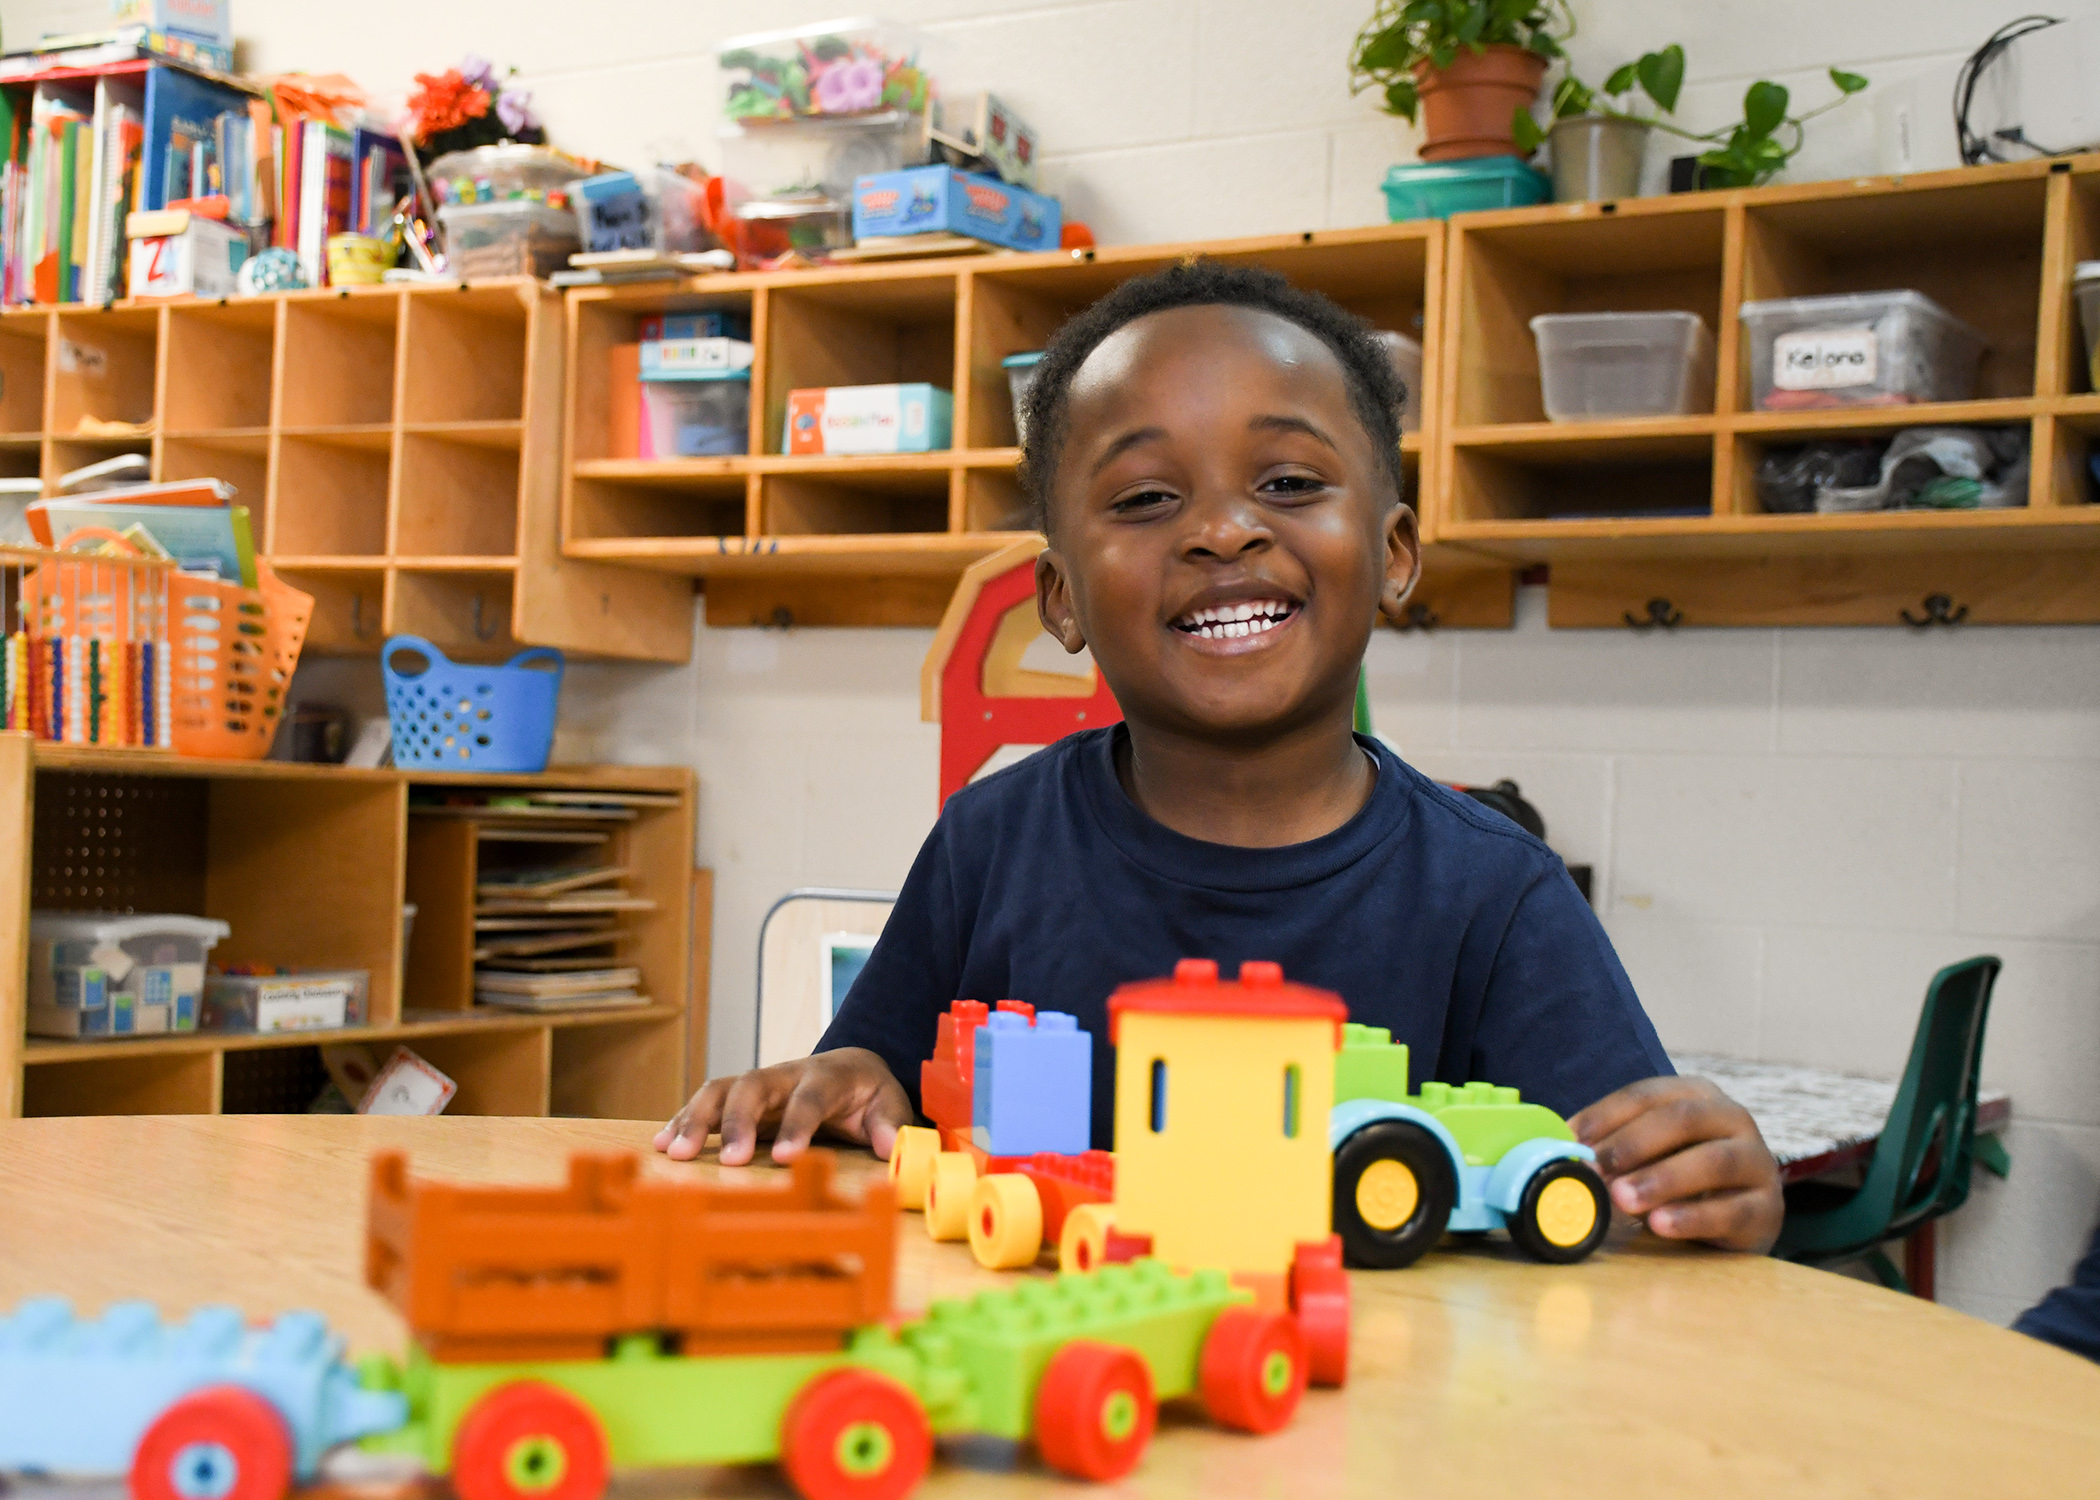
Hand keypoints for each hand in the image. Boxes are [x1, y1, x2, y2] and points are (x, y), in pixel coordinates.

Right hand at [652, 1047, 913, 1166]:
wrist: (851, 1067)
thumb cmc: (869, 1094)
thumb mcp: (890, 1104)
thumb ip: (890, 1124)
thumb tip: (888, 1146)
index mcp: (828, 1076)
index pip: (810, 1098)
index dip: (797, 1126)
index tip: (785, 1158)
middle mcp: (787, 1074)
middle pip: (753, 1085)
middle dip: (738, 1121)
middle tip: (729, 1161)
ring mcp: (761, 1083)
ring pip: (721, 1089)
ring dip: (696, 1119)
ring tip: (674, 1153)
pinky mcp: (741, 1097)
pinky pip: (707, 1101)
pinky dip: (682, 1120)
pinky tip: (662, 1143)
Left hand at [1570, 1075, 1782, 1253]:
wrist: (1736, 1220)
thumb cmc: (1678, 1176)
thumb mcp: (1645, 1153)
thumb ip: (1610, 1146)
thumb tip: (1558, 1144)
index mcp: (1697, 1095)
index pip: (1647, 1094)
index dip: (1607, 1114)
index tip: (1572, 1139)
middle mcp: (1733, 1119)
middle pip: (1684, 1119)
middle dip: (1635, 1144)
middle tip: (1597, 1169)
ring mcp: (1757, 1162)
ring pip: (1715, 1161)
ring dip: (1663, 1178)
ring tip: (1623, 1199)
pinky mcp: (1768, 1209)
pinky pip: (1733, 1210)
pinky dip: (1693, 1217)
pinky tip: (1659, 1225)